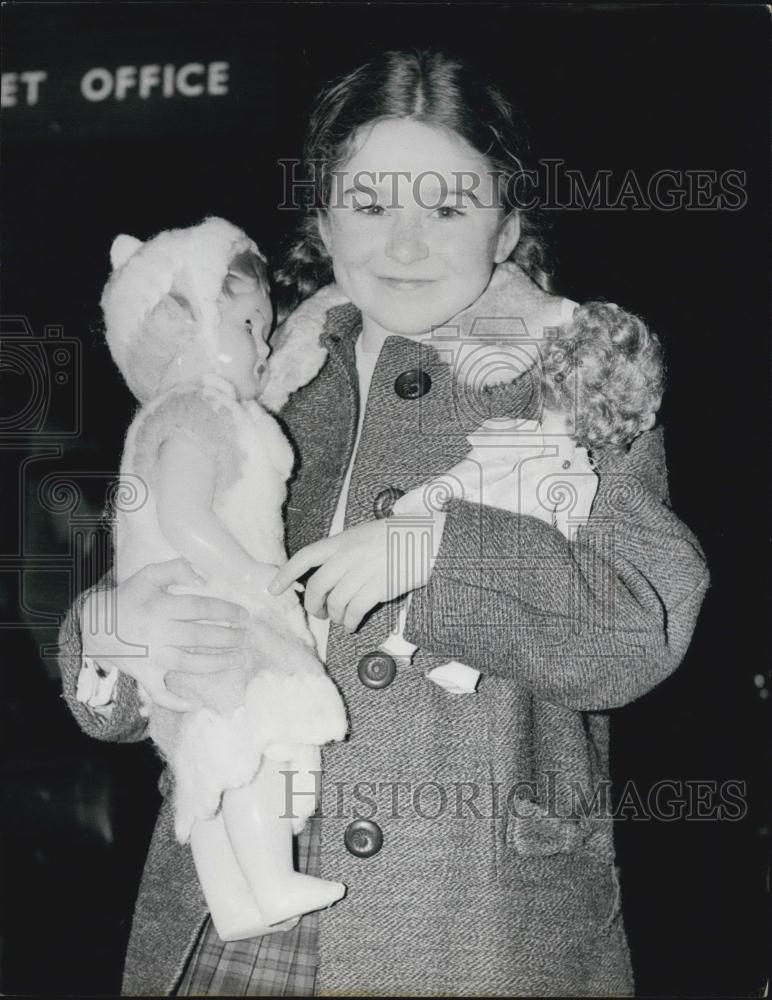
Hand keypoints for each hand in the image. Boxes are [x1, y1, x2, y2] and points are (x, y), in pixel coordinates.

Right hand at [80, 558, 250, 712]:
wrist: (96, 625)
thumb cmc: (128, 598)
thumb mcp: (148, 575)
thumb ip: (175, 569)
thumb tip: (203, 578)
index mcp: (160, 607)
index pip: (199, 608)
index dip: (225, 611)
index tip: (243, 615)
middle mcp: (157, 633)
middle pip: (199, 637)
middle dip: (227, 638)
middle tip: (245, 637)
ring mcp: (151, 657)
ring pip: (188, 664)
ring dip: (216, 664)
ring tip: (237, 659)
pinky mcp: (144, 675)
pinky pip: (159, 693)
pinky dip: (175, 702)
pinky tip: (195, 704)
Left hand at [268, 515, 445, 632]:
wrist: (428, 538)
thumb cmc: (398, 537)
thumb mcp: (365, 534)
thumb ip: (345, 551)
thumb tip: (327, 575)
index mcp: (343, 540)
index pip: (306, 556)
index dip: (286, 574)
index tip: (274, 589)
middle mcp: (349, 555)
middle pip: (318, 586)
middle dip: (313, 606)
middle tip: (319, 614)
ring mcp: (364, 570)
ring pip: (335, 601)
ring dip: (335, 616)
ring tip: (341, 620)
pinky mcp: (379, 586)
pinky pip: (354, 610)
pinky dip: (350, 621)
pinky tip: (353, 624)